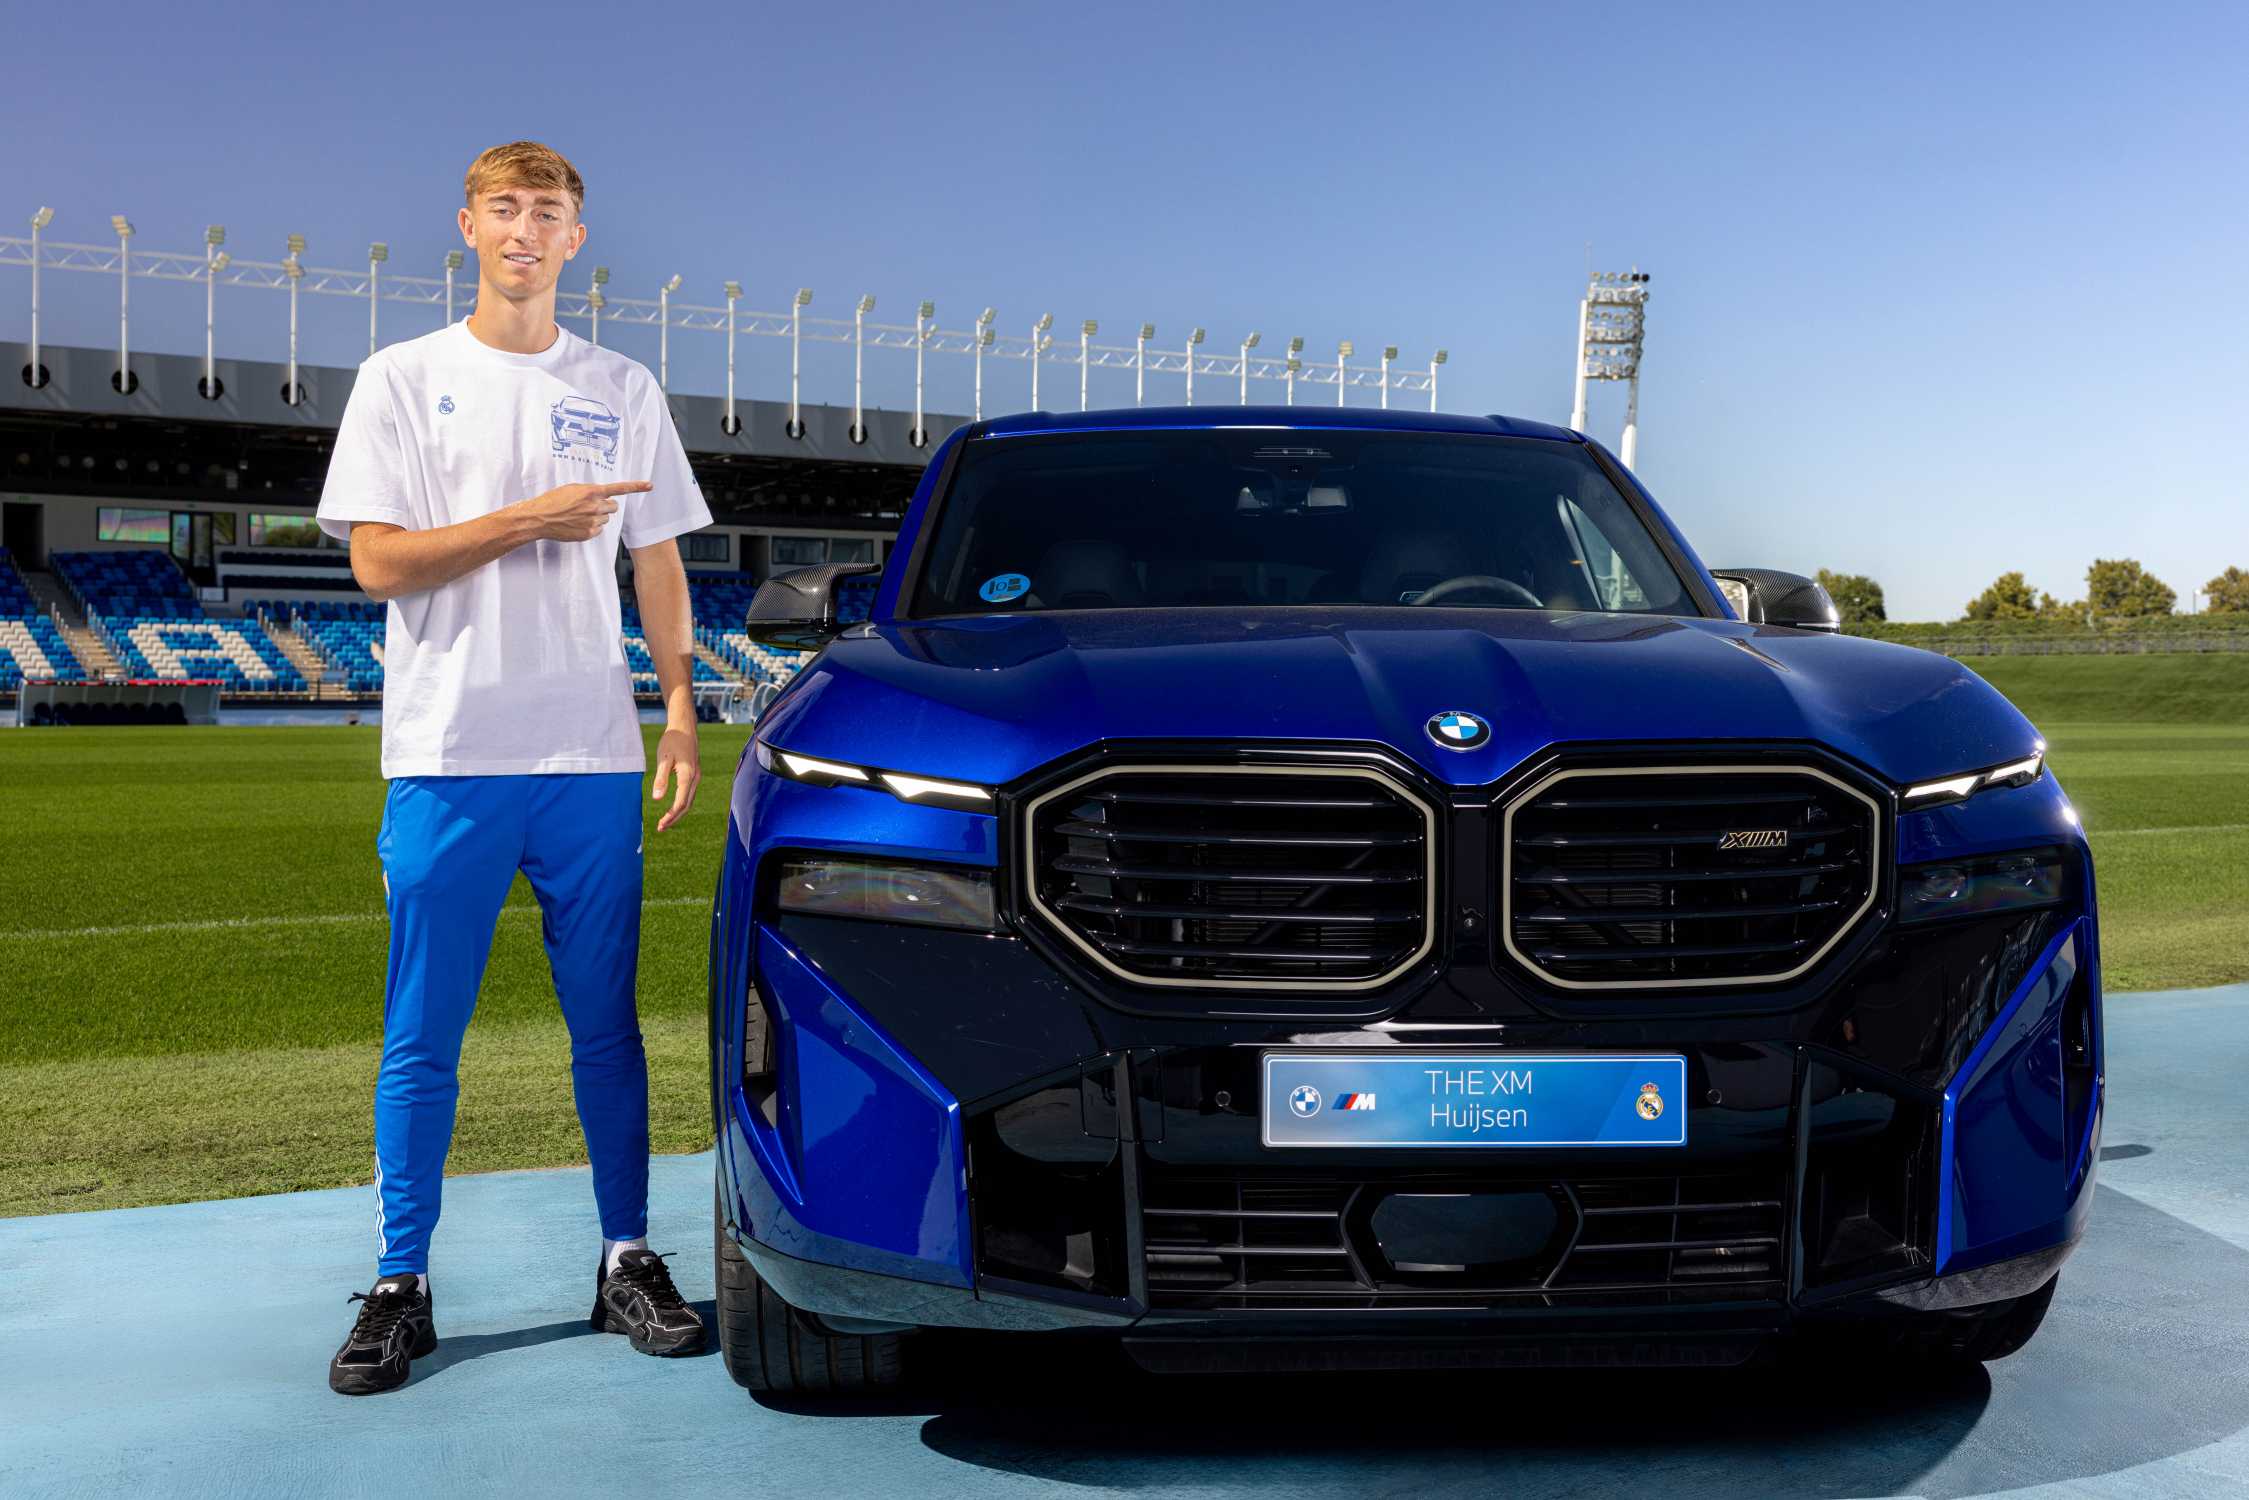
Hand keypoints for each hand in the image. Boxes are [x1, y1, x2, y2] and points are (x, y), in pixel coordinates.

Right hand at [519, 480, 651, 541]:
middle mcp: (595, 506)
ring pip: (606, 519)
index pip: (619, 489)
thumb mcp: (572, 489)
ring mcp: (593, 521)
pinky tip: (578, 524)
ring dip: (597, 517)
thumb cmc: (552, 501)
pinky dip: (592, 528)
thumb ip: (589, 491)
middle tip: (590, 507)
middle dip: (605, 507)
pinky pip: (599, 530)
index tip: (650, 485)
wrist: (539, 518)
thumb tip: (601, 496)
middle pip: (613, 507)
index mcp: (591, 492)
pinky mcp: (589, 533)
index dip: (636, 487)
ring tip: (579, 516)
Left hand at [650, 724, 700, 831]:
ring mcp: (697, 776)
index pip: (681, 802)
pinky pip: (689, 794)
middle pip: (687, 805)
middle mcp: (695, 778)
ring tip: (665, 821)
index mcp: (688, 775)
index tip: (660, 825)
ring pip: (689, 800)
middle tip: (661, 827)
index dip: (671, 816)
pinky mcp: (695, 774)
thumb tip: (657, 799)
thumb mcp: (663, 758)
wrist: (684, 727)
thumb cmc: (672, 740)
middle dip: (674, 818)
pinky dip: (682, 804)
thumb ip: (661, 779)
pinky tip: (673, 806)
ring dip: (678, 812)